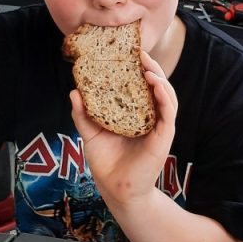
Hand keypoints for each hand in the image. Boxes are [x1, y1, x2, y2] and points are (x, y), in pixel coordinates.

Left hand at [70, 50, 177, 207]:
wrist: (115, 188)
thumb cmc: (107, 162)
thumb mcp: (91, 133)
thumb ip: (83, 114)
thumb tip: (74, 92)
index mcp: (137, 114)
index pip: (142, 87)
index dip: (139, 69)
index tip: (131, 53)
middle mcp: (151, 117)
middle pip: (157, 87)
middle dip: (152, 68)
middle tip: (140, 52)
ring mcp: (160, 126)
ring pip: (167, 96)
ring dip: (160, 78)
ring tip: (148, 66)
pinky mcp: (164, 136)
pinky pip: (168, 112)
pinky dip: (164, 96)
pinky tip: (155, 84)